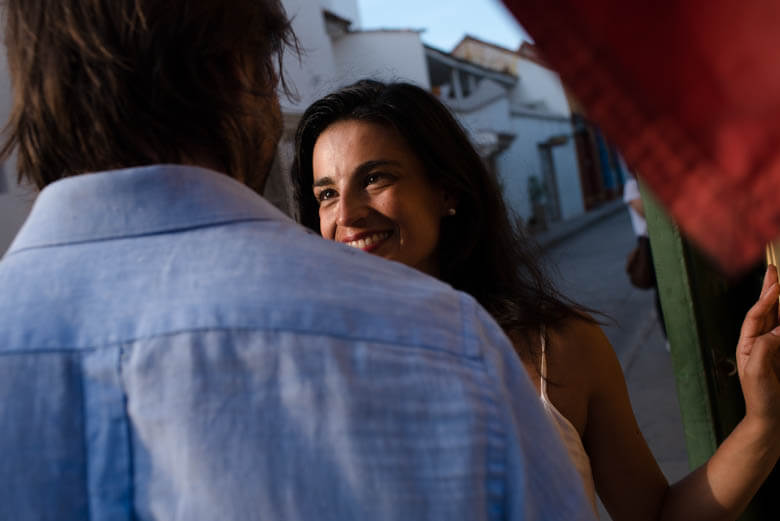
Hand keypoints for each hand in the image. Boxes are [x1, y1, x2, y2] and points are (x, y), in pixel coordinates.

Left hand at [737, 265, 779, 431]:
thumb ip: (765, 349)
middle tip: (774, 269)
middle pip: (767, 312)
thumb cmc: (761, 399)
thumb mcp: (758, 373)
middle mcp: (760, 343)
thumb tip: (777, 330)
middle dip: (771, 291)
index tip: (775, 283)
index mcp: (748, 345)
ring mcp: (775, 349)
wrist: (772, 421)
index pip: (757, 316)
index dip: (766, 299)